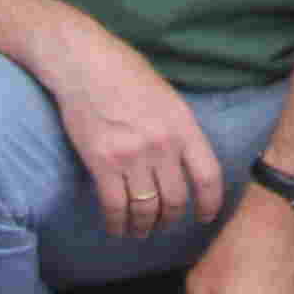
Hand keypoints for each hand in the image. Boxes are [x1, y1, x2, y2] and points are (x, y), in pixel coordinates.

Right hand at [39, 25, 217, 246]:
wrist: (84, 63)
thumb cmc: (125, 74)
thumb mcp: (167, 98)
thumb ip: (179, 130)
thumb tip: (186, 163)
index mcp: (183, 125)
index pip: (208, 176)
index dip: (209, 204)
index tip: (204, 217)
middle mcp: (162, 144)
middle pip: (175, 200)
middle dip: (170, 219)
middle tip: (163, 223)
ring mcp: (132, 155)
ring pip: (146, 210)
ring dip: (143, 227)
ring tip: (140, 231)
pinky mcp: (102, 163)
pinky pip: (115, 207)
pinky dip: (117, 224)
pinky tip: (117, 228)